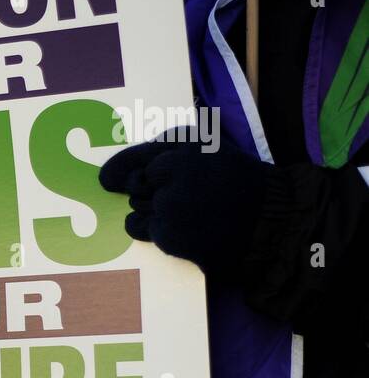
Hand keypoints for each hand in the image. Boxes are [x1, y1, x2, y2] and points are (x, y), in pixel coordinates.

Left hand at [98, 128, 272, 278]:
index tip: (165, 180)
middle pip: (136, 184)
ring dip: (156, 211)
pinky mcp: (167, 233)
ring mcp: (168, 204)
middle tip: (190, 198)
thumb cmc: (241, 183)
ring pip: (137, 206)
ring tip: (193, 214)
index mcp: (185, 144)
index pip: (138, 160)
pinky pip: (139, 228)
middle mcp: (173, 170)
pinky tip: (184, 229)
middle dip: (153, 192)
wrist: (271, 223)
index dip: (148, 173)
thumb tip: (105, 176)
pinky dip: (155, 229)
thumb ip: (161, 152)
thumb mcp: (209, 148)